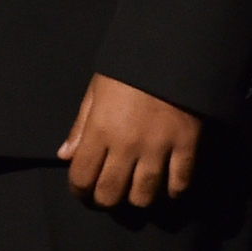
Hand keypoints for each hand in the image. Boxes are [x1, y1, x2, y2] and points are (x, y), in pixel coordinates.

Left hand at [57, 72, 200, 208]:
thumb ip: (80, 126)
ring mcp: (158, 149)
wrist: (172, 51)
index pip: (82, 177)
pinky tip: (167, 186)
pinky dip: (172, 192)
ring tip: (136, 191)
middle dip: (105, 200)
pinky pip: (179, 184)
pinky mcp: (187, 147)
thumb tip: (65, 156)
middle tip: (109, 192)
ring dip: (137, 199)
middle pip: (111, 195)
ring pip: (144, 198)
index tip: (83, 190)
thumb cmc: (129, 70)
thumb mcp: (97, 89)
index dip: (79, 190)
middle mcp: (127, 145)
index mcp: (100, 129)